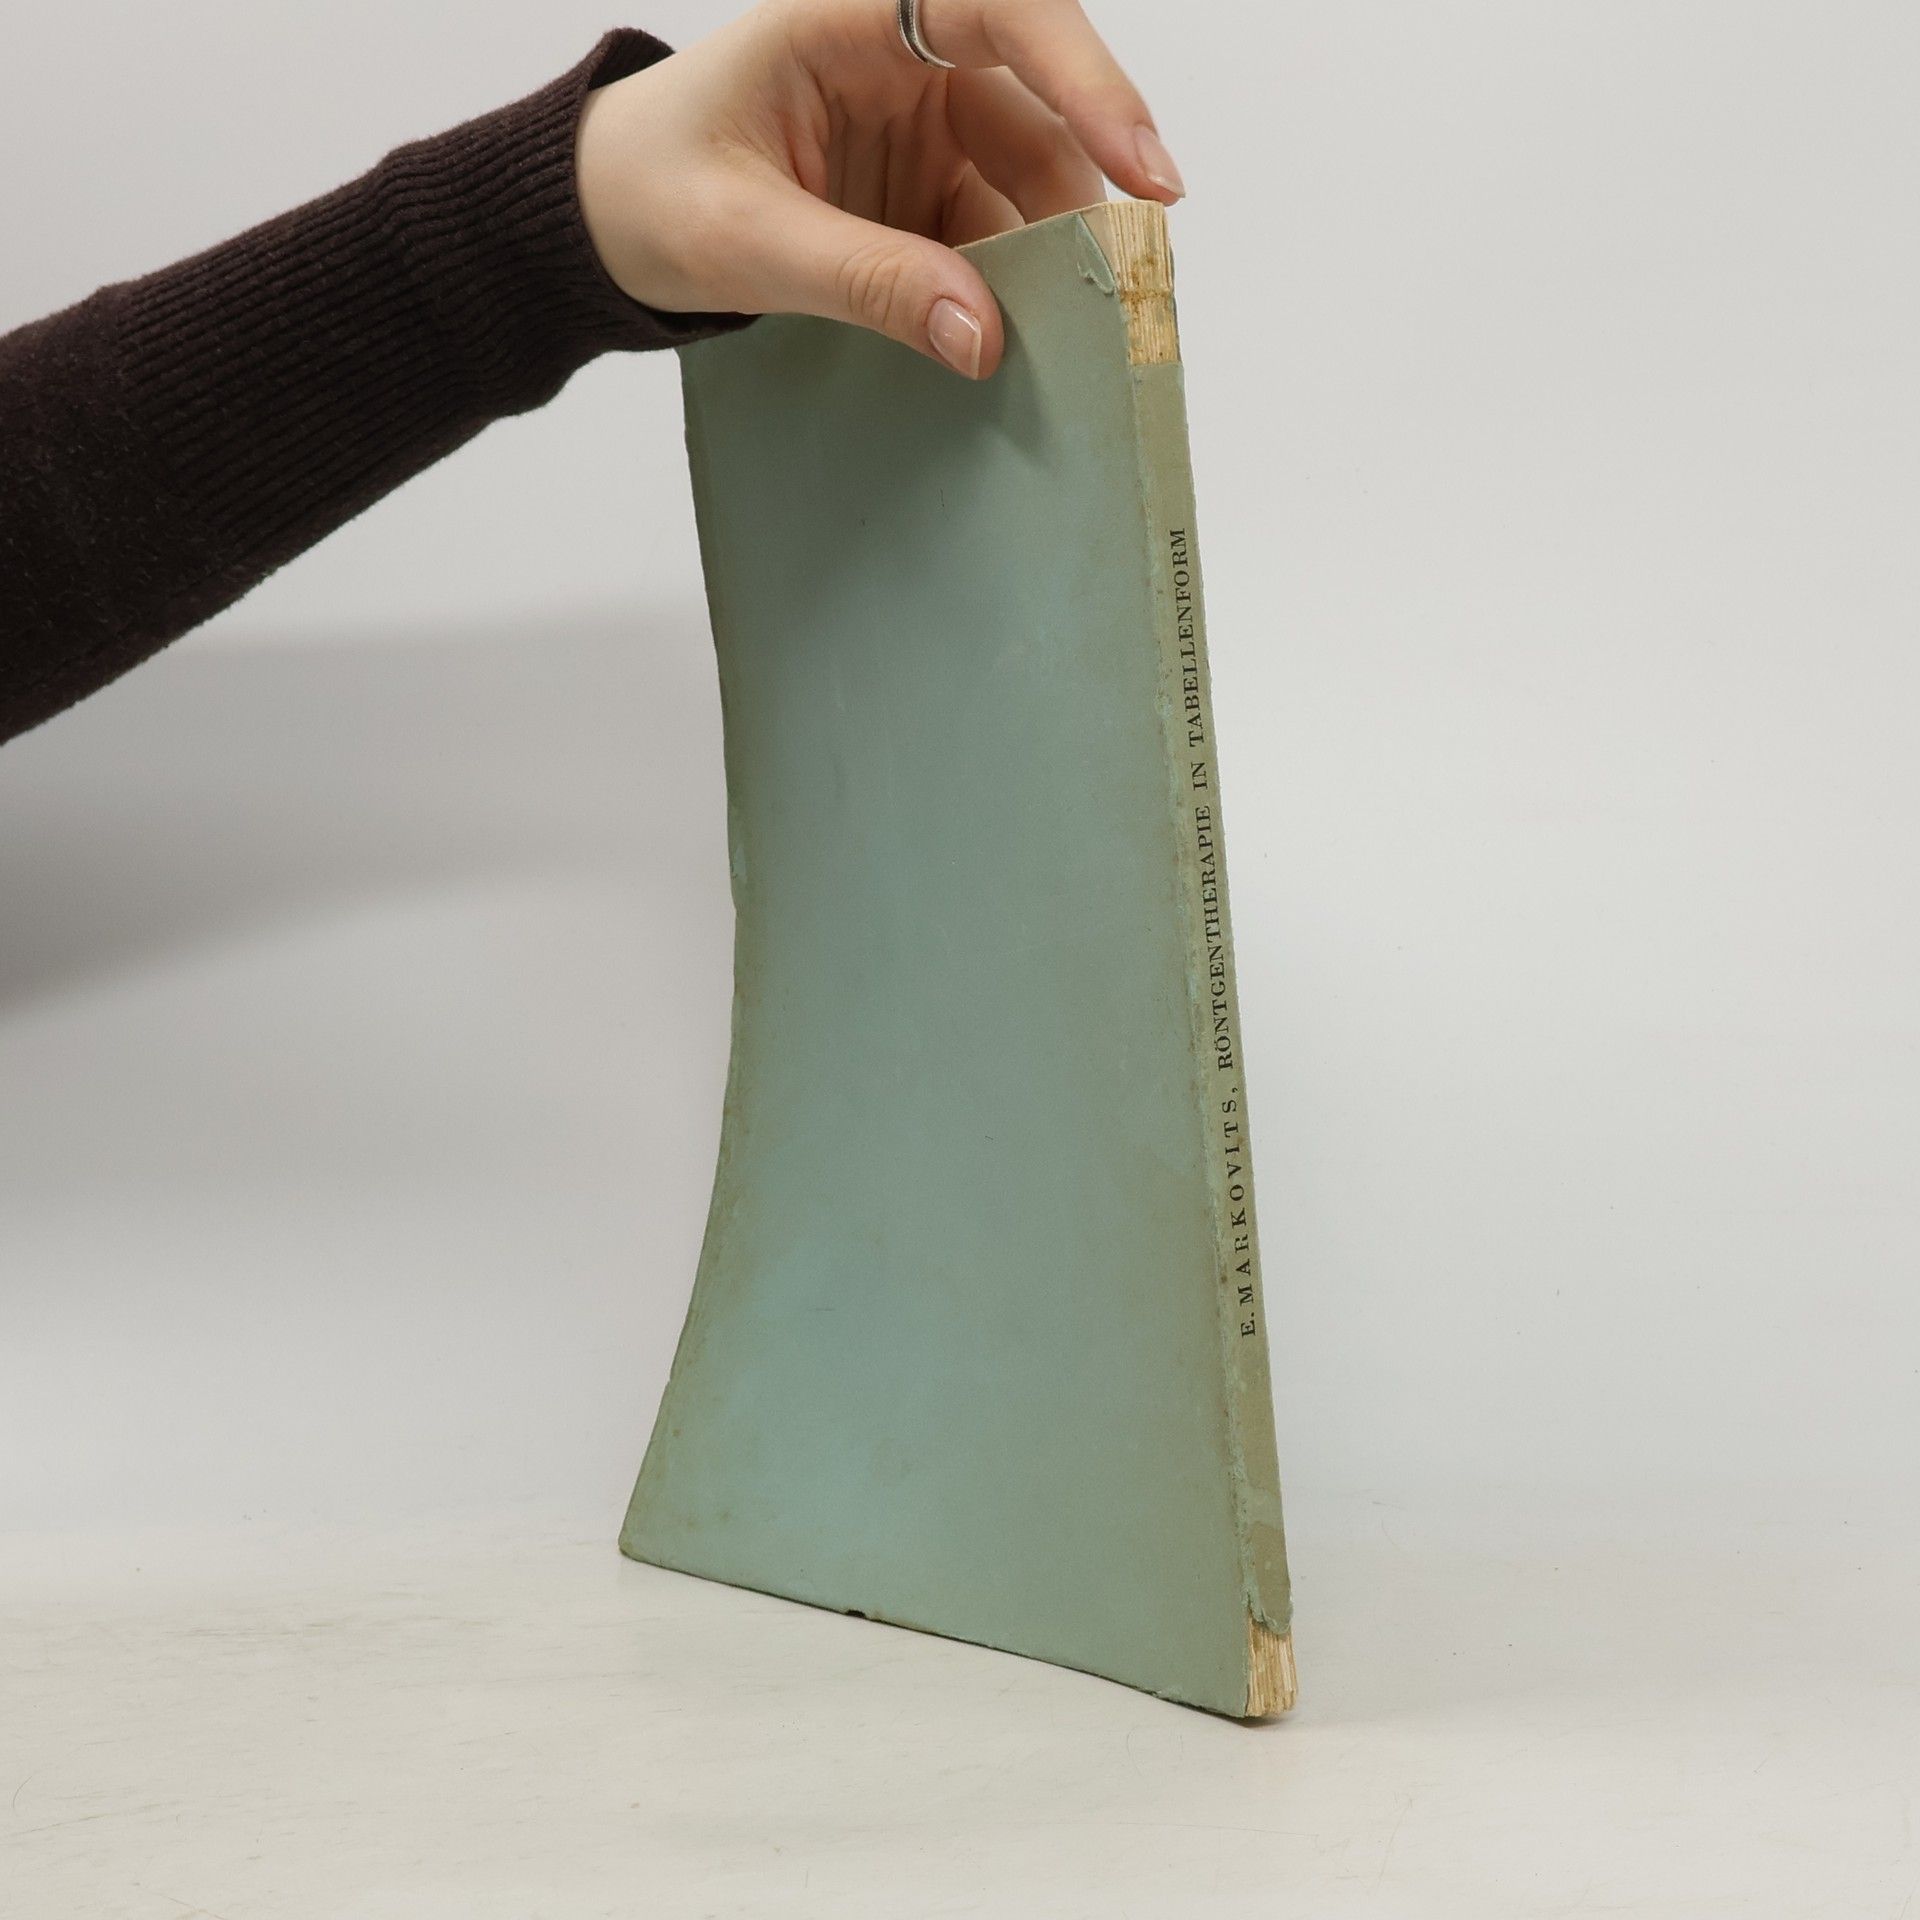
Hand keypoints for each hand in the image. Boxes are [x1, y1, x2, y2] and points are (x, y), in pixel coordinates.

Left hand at [576, 0, 1182, 378]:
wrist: (599, 223)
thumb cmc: (647, 190)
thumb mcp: (745, 240)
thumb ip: (865, 281)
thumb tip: (983, 338)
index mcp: (850, 18)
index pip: (1001, 11)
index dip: (1088, 78)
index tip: (1141, 162)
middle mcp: (904, 60)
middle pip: (1036, 115)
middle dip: (1078, 206)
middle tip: (1118, 298)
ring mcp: (920, 132)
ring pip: (1025, 189)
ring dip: (1047, 267)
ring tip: (1069, 348)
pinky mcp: (920, 198)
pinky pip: (990, 243)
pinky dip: (1009, 298)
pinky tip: (1016, 349)